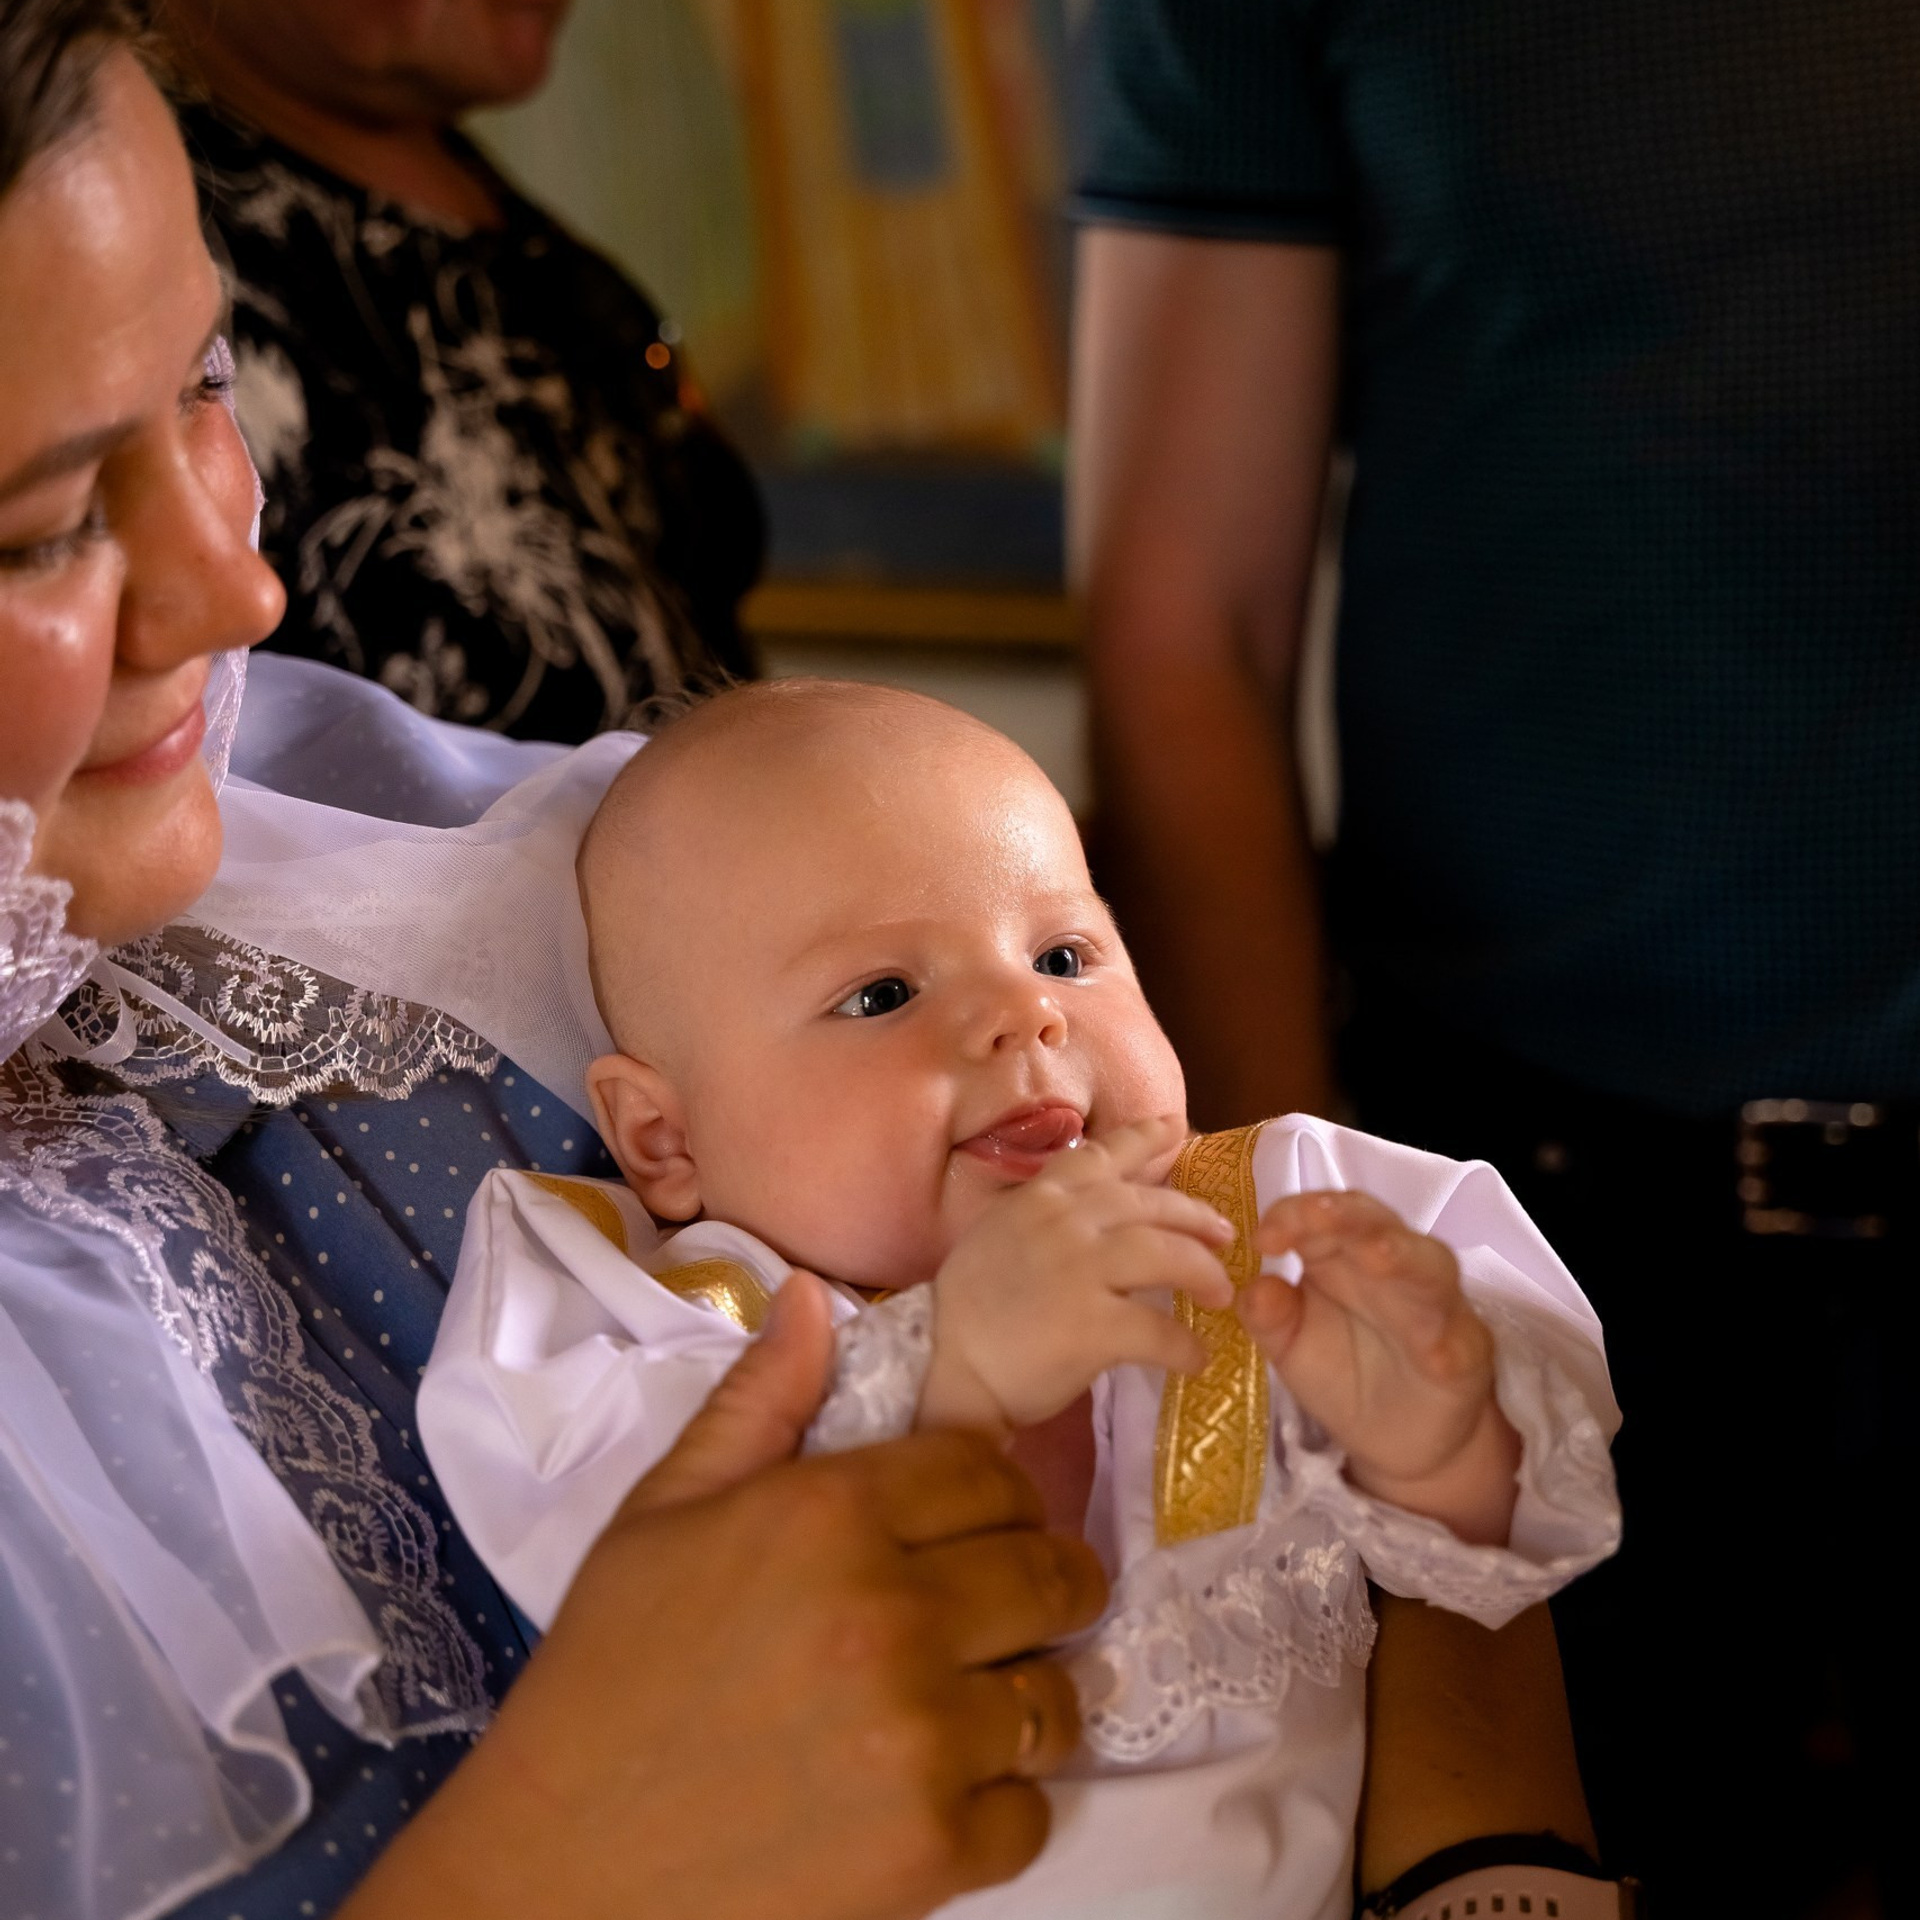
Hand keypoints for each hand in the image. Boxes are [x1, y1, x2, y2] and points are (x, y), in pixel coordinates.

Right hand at [343, 1274, 1104, 1919]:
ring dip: (1026, 1695)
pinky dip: (999, 1804)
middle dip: (1040, 1582)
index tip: (971, 1524)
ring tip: (970, 1700)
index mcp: (830, 1515)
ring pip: (1059, 1695)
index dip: (990, 1493)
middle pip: (1051, 1572)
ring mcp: (922, 1738)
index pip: (990, 1472)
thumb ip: (758, 1402)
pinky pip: (1033, 1809)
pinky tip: (934, 1790)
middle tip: (999, 1608)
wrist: (560, 1868)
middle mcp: (894, 1615)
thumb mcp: (661, 1516)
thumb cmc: (606, 1678)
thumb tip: (815, 1297)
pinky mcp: (933, 1851)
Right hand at [919, 1112, 1235, 1435]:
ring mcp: (1079, 1271)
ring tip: (1222, 1294)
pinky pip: (1159, 1330)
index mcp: (1041, 1199)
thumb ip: (1043, 1216)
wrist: (948, 1368)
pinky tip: (1196, 1358)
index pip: (1102, 1156)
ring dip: (1203, 1274)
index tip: (1178, 1127)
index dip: (1144, 1139)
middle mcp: (1064, 1222)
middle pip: (1152, 1206)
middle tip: (1224, 1236)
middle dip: (1196, 1219)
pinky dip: (1184, 1346)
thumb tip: (1087, 1210)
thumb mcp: (997, 1236)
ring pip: (1167, 1255)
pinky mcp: (1092, 1326)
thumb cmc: (968, 1311)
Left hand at [1240, 1190, 1520, 1544]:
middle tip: (1318, 1216)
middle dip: (1348, 1216)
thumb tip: (1255, 1288)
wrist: (1399, 1439)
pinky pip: (1461, 1340)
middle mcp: (1392, 1266)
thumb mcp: (1290, 1346)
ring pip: (1428, 1266)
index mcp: (1341, 1253)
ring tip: (1377, 1256)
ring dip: (1403, 1257)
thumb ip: (1269, 1316)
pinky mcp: (1465, 1353)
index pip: (1322, 1214)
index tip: (1264, 1239)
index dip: (1294, 1215)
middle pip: (1376, 1223)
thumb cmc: (1342, 1372)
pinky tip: (1435, 1352)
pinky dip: (1449, 1342)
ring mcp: (1434, 1306)